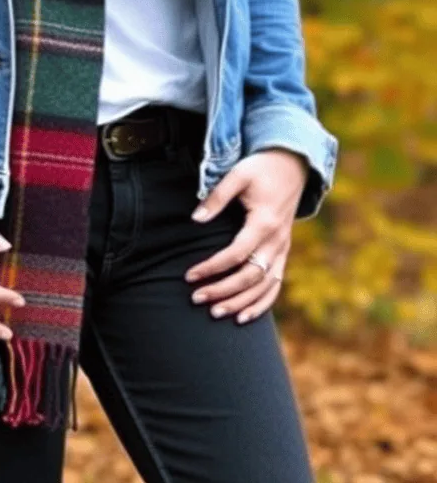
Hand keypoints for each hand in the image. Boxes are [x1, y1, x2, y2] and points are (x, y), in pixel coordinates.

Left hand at [183, 148, 309, 323]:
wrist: (292, 165)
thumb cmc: (260, 169)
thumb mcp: (238, 175)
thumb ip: (217, 197)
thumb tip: (195, 219)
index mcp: (264, 222)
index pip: (235, 254)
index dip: (211, 267)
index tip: (189, 276)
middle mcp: (277, 241)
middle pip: (249, 276)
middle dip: (222, 290)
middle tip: (196, 298)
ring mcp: (282, 249)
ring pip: (263, 286)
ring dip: (240, 302)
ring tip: (215, 313)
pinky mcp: (283, 252)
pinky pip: (275, 285)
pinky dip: (261, 304)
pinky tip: (243, 317)